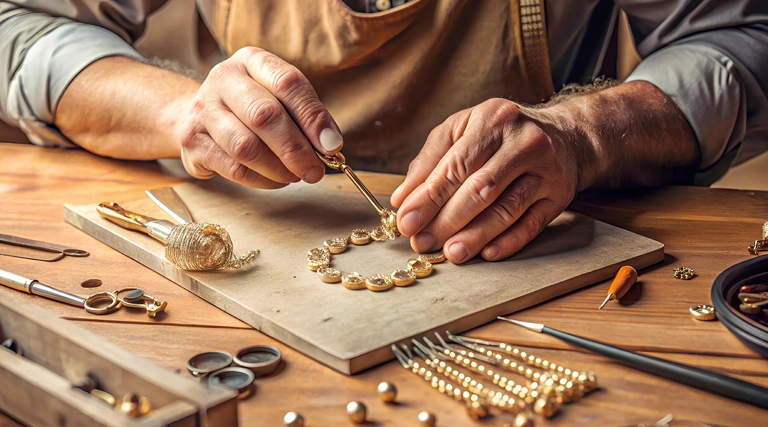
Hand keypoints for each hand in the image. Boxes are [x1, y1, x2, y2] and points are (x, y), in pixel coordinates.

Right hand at [178, 47, 343, 187]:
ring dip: (278, 169)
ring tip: (295, 176)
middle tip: (315, 171)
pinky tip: (275, 180)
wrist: (195, 115)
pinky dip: (262, 180)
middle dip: (296, 149)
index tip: (332, 145)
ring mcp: (202, 110)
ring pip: (246, 147)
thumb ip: (305, 117)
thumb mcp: (278, 98)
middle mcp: (223, 79)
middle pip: (264, 116)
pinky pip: (233, 168)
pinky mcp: (191, 142)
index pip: (287, 83)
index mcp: (251, 61)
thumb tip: (331, 147)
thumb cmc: (250, 108)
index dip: (313, 117)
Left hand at [390, 98, 594, 263]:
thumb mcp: (462, 130)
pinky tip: (487, 254)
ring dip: (476, 235)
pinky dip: (509, 242)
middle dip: (447, 220)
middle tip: (422, 242)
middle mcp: (523, 142)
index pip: (456, 165)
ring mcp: (546, 170)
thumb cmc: (501, 134)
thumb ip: (430, 161)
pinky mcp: (559, 196)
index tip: (407, 221)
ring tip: (451, 253)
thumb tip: (402, 199)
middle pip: (481, 189)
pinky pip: (532, 224)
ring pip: (507, 209)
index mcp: (492, 120)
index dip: (429, 197)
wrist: (565, 134)